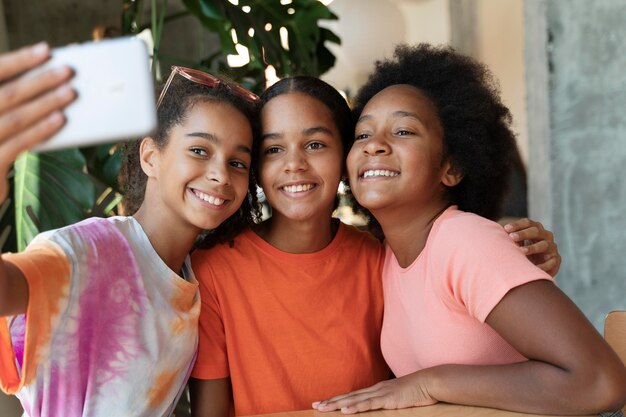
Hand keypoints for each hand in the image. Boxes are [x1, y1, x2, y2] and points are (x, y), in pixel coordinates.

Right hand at [0, 42, 75, 201]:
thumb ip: (12, 95)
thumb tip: (48, 76)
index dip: (19, 60)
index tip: (46, 50)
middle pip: (7, 93)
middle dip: (40, 81)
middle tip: (68, 71)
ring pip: (16, 118)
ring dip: (46, 103)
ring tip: (70, 93)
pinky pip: (19, 144)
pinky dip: (41, 129)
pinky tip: (60, 119)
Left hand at [312, 374, 436, 413]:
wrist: (430, 382)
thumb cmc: (416, 390)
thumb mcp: (398, 397)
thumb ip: (387, 400)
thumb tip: (379, 406)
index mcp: (376, 390)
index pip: (352, 396)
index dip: (337, 399)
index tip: (323, 403)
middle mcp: (375, 390)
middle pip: (348, 397)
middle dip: (331, 402)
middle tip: (315, 406)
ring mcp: (380, 394)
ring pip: (354, 400)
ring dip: (337, 405)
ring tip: (323, 408)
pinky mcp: (388, 400)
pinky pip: (369, 405)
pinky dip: (356, 408)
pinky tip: (345, 411)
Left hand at [504, 218, 560, 275]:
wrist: (537, 267)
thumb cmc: (522, 252)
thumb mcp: (517, 243)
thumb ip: (510, 238)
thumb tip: (493, 233)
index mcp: (535, 229)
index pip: (528, 222)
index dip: (517, 225)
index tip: (506, 228)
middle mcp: (545, 236)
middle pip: (536, 231)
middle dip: (523, 234)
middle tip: (511, 237)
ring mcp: (552, 247)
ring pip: (544, 245)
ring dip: (532, 248)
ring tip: (521, 252)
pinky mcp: (556, 260)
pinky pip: (551, 261)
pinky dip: (543, 265)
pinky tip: (534, 267)